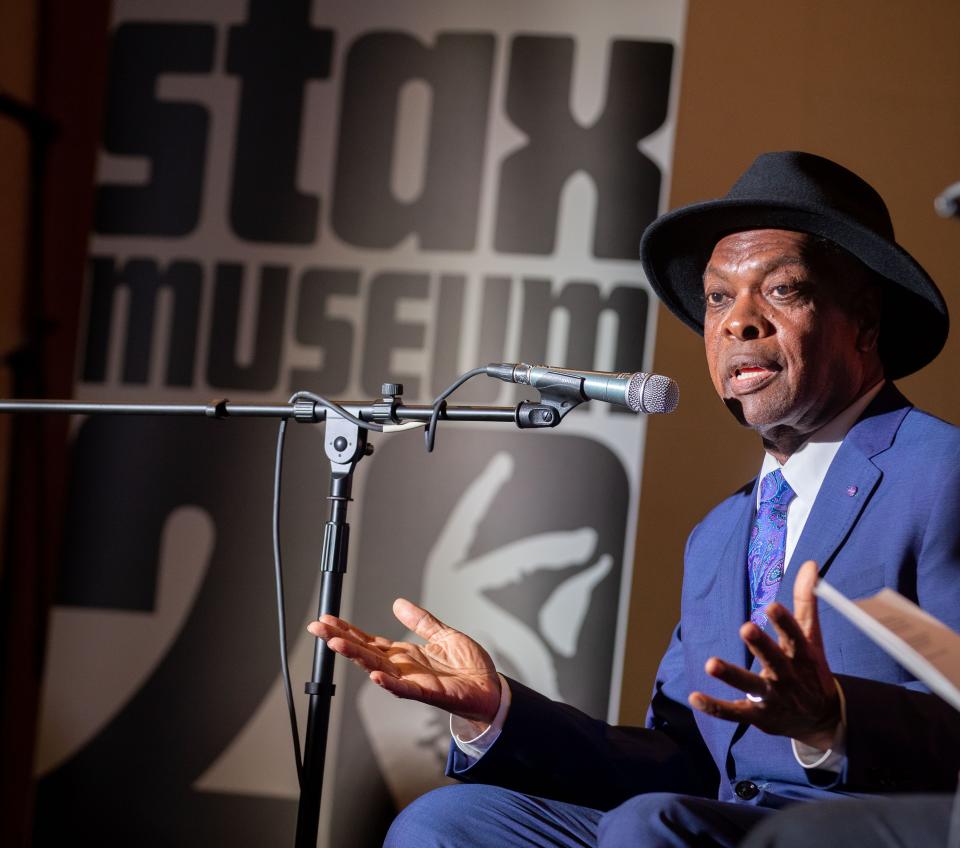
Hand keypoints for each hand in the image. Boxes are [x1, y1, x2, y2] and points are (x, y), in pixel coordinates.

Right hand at [307, 598, 501, 726]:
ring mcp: (412, 681)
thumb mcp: (443, 634)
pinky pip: (405, 689)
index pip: (370, 641)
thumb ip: (421, 621)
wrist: (490, 689)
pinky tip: (375, 675)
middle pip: (365, 652)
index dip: (348, 630)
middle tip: (317, 628)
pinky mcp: (428, 693)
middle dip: (340, 640)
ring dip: (356, 657)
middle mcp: (403, 668)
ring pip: (377, 668)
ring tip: (336, 644)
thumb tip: (398, 604)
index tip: (327, 620)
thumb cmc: (467, 667)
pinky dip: (389, 683)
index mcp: (405, 654)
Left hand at [688, 560, 840, 748]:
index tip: (772, 606)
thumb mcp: (810, 636)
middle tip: (745, 627)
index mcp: (802, 655)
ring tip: (711, 664)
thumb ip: (805, 600)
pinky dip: (714, 706)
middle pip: (774, 660)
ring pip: (751, 686)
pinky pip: (733, 712)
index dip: (785, 623)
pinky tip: (694, 697)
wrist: (820, 719)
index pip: (796, 637)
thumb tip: (808, 563)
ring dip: (732, 676)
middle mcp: (787, 677)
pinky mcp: (757, 715)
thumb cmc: (810, 669)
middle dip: (760, 645)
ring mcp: (772, 698)